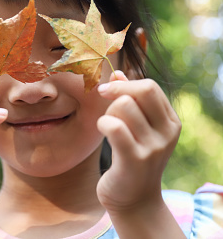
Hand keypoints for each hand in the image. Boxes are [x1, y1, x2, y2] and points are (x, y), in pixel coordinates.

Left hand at [96, 71, 180, 212]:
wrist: (134, 200)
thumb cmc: (131, 158)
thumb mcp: (137, 128)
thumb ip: (130, 100)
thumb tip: (118, 73)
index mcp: (170, 122)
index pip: (149, 86)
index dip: (124, 84)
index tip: (107, 91)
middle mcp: (167, 133)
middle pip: (141, 90)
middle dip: (116, 92)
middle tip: (104, 105)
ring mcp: (153, 147)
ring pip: (123, 106)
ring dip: (107, 112)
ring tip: (107, 127)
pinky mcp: (134, 160)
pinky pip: (114, 127)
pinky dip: (102, 124)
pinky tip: (102, 132)